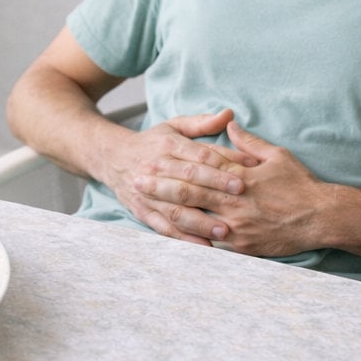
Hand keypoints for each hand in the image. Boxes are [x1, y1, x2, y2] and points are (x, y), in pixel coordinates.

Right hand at [102, 108, 256, 245]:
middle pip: (189, 180)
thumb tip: (229, 114)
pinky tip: (203, 246)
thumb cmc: (152, 143)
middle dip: (215, 188)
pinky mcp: (143, 211)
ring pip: (176, 208)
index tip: (248, 169)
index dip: (223, 162)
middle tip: (241, 196)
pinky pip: (163, 227)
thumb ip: (202, 123)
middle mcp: (157, 169)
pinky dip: (183, 238)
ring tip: (224, 230)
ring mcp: (149, 193)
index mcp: (168, 146)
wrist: (112, 158)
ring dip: (200, 221)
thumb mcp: (173, 126)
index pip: (199, 155)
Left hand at [128, 118, 331, 255]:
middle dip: (160, 187)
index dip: (173, 163)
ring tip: (145, 208)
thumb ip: (248, 141)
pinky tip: (169, 238)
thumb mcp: (276, 155)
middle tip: (136, 181)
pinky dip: (189, 241)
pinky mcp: (242, 247)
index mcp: (240, 176)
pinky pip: (209, 245)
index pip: (201, 168)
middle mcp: (235, 201)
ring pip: (194, 220)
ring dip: (167, 212)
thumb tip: (229, 122)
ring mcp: (237, 227)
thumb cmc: (300, 184)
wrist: (322, 218)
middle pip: (190, 192)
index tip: (151, 158)